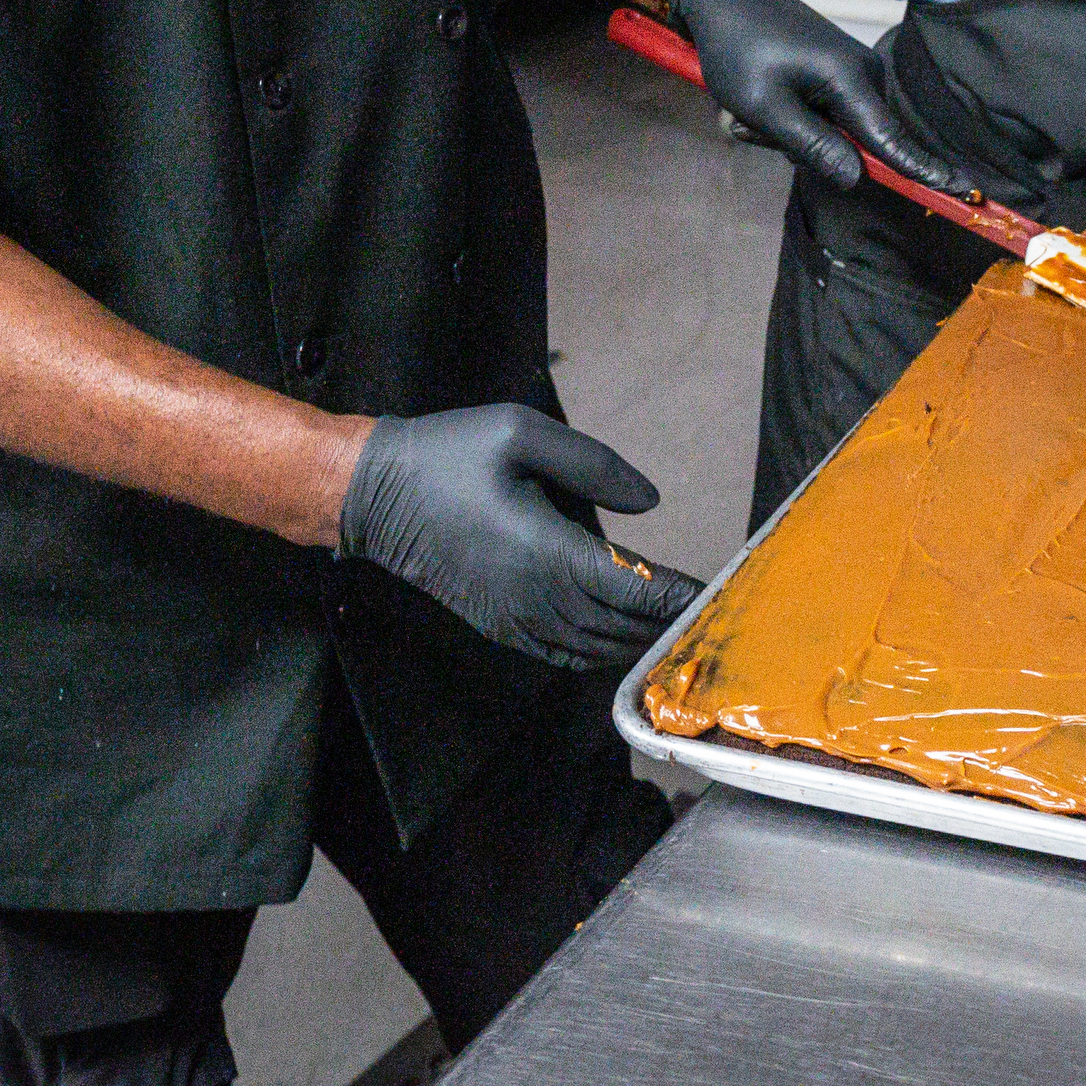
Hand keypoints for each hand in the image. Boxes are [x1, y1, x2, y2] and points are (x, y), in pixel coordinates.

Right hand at [336, 403, 699, 668]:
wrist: (373, 494)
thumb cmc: (449, 454)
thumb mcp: (521, 433)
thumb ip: (592, 465)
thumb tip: (650, 502)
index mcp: (544, 550)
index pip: (629, 588)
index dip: (674, 596)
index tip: (712, 593)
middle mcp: (532, 596)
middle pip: (619, 626)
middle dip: (665, 622)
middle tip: (707, 612)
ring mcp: (512, 618)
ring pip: (593, 646)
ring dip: (636, 640)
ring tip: (675, 626)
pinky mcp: (497, 625)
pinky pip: (560, 653)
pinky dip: (598, 650)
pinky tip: (620, 636)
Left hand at [668, 0, 972, 196]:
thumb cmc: (739, 48)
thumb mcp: (763, 105)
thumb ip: (812, 145)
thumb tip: (857, 179)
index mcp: (850, 79)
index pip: (892, 140)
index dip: (925, 171)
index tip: (964, 191)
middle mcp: (864, 75)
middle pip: (853, 145)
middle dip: (803, 147)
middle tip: (753, 124)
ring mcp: (853, 73)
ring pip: (833, 134)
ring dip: (789, 133)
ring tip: (750, 110)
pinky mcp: (840, 74)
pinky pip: (823, 117)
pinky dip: (790, 118)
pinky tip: (758, 102)